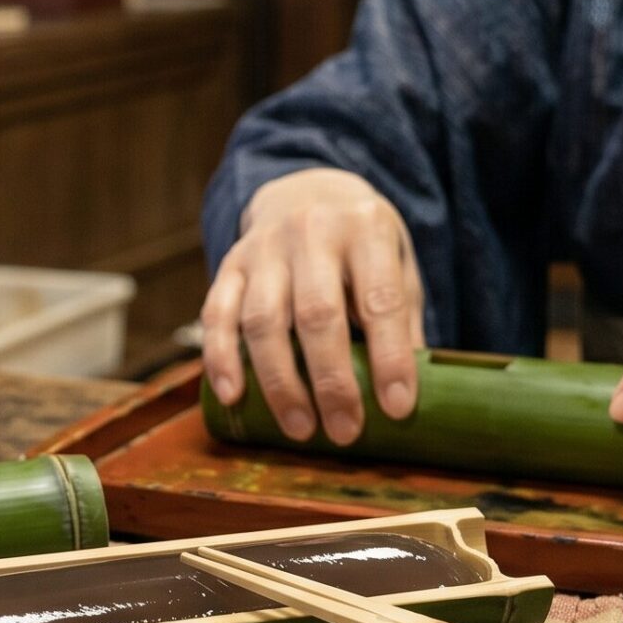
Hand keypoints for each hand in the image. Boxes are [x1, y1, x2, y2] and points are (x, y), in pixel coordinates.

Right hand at [200, 168, 426, 444]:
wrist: (308, 191)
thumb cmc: (362, 243)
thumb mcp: (398, 263)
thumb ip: (402, 319)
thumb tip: (405, 394)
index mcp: (366, 228)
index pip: (380, 298)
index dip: (390, 356)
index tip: (397, 407)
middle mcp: (312, 231)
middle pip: (317, 314)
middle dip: (331, 381)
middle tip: (345, 432)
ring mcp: (264, 248)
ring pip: (263, 320)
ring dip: (281, 382)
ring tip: (301, 429)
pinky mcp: (230, 264)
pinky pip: (217, 314)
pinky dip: (222, 358)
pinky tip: (234, 396)